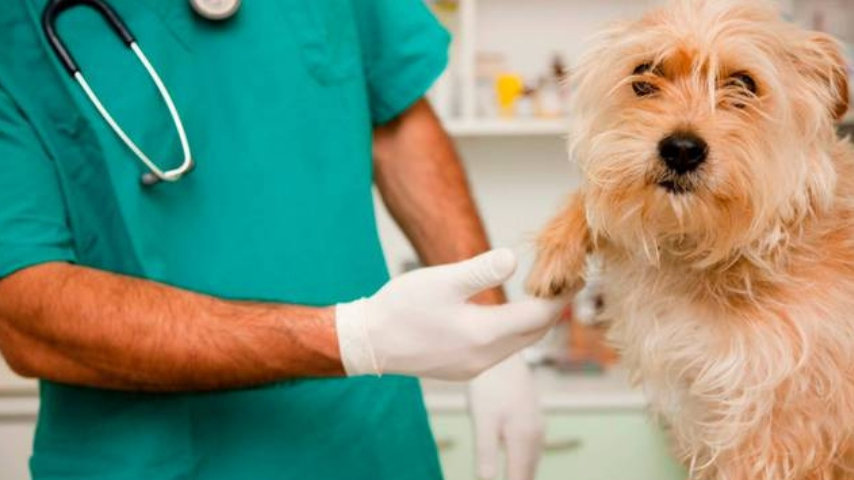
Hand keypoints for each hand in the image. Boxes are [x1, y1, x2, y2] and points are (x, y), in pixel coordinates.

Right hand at [335, 249, 567, 379]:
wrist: (369, 342)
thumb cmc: (401, 308)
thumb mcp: (442, 280)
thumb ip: (481, 270)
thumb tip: (514, 259)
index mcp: (484, 334)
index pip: (539, 317)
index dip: (560, 296)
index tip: (574, 276)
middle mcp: (485, 357)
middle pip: (533, 334)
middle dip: (552, 309)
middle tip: (564, 282)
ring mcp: (474, 368)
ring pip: (518, 344)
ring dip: (532, 322)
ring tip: (541, 295)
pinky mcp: (462, 370)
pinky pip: (500, 351)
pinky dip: (512, 332)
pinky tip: (506, 316)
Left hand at [469, 354, 543, 479]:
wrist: (502, 354)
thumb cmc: (489, 387)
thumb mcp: (483, 421)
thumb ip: (487, 454)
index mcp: (524, 440)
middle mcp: (536, 436)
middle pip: (528, 474)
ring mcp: (537, 427)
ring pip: (531, 462)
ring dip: (521, 475)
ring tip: (509, 476)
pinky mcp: (533, 419)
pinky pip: (531, 450)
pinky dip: (523, 462)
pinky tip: (513, 463)